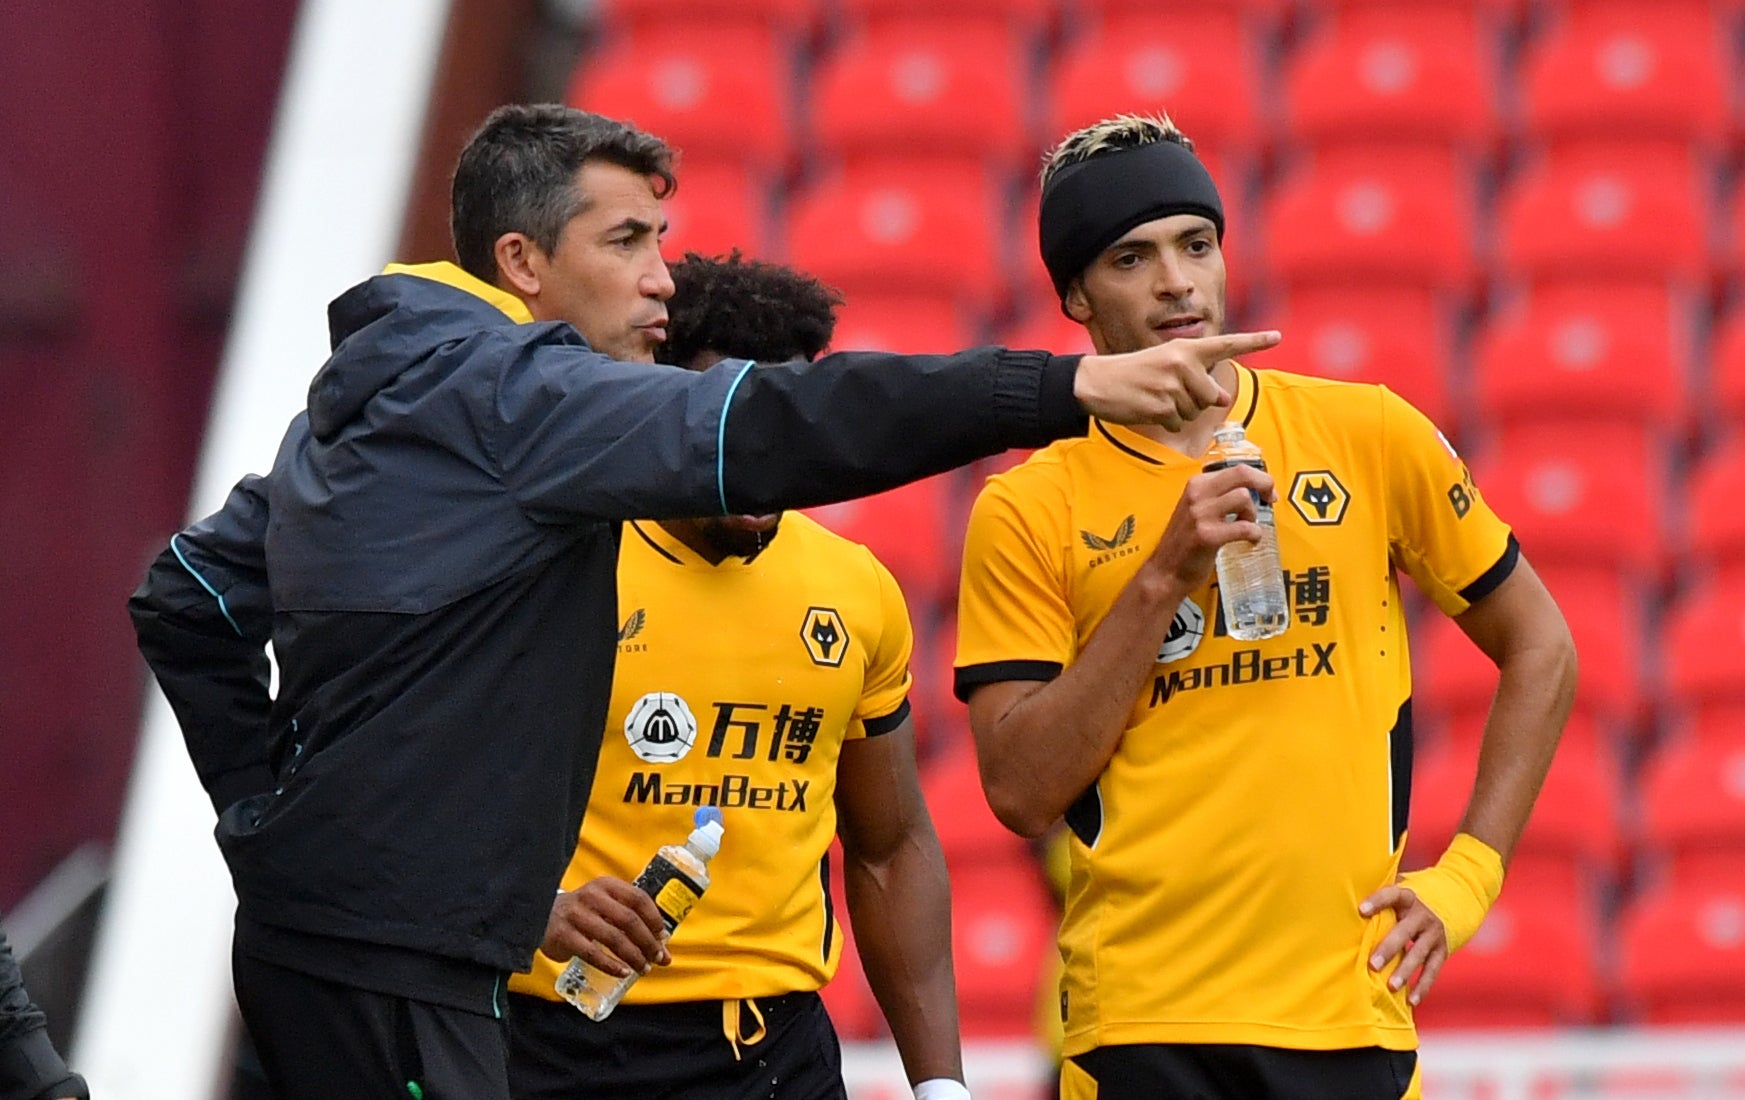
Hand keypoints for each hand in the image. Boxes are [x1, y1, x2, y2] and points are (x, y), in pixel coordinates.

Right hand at [537, 877, 670, 977]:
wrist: (542, 916)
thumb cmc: (584, 913)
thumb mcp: (604, 905)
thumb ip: (630, 921)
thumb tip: (662, 948)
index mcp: (606, 886)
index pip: (638, 898)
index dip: (654, 919)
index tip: (663, 937)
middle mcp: (592, 897)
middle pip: (629, 920)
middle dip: (648, 942)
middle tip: (657, 958)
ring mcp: (576, 915)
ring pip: (613, 938)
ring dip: (633, 956)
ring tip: (643, 968)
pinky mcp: (564, 935)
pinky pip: (592, 953)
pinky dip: (611, 965)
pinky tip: (623, 972)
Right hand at [1073, 331, 1281, 430]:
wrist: (1098, 382)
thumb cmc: (1135, 373)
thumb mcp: (1166, 364)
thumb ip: (1197, 377)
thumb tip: (1223, 399)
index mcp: (1185, 348)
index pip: (1225, 344)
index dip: (1254, 341)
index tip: (1278, 337)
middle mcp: (1183, 364)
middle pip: (1212, 396)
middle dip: (1198, 401)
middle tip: (1170, 392)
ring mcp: (1173, 386)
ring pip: (1195, 412)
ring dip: (1179, 412)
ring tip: (1156, 398)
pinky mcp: (1163, 406)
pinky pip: (1179, 423)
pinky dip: (1167, 422)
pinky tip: (1150, 409)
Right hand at [1144, 463, 1276, 591]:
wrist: (1165, 571)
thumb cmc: (1186, 542)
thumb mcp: (1197, 509)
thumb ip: (1219, 496)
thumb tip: (1255, 490)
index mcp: (1196, 484)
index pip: (1236, 469)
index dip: (1259, 477)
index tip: (1267, 491)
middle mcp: (1197, 494)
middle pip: (1242, 474)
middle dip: (1265, 484)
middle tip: (1271, 499)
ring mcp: (1200, 514)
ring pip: (1243, 497)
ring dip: (1252, 514)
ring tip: (1247, 526)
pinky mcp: (1207, 535)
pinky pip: (1243, 527)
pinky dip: (1254, 534)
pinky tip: (1250, 541)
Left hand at [1359, 883, 1449, 1006]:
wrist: (1445, 903)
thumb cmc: (1401, 902)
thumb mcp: (1393, 892)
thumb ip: (1373, 893)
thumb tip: (1339, 894)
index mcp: (1406, 897)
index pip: (1391, 895)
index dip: (1377, 901)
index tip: (1360, 910)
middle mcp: (1422, 915)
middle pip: (1404, 931)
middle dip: (1389, 948)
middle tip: (1372, 964)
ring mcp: (1433, 934)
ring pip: (1419, 954)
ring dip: (1405, 971)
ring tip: (1391, 986)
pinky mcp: (1442, 951)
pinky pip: (1432, 971)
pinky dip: (1422, 987)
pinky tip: (1411, 1001)